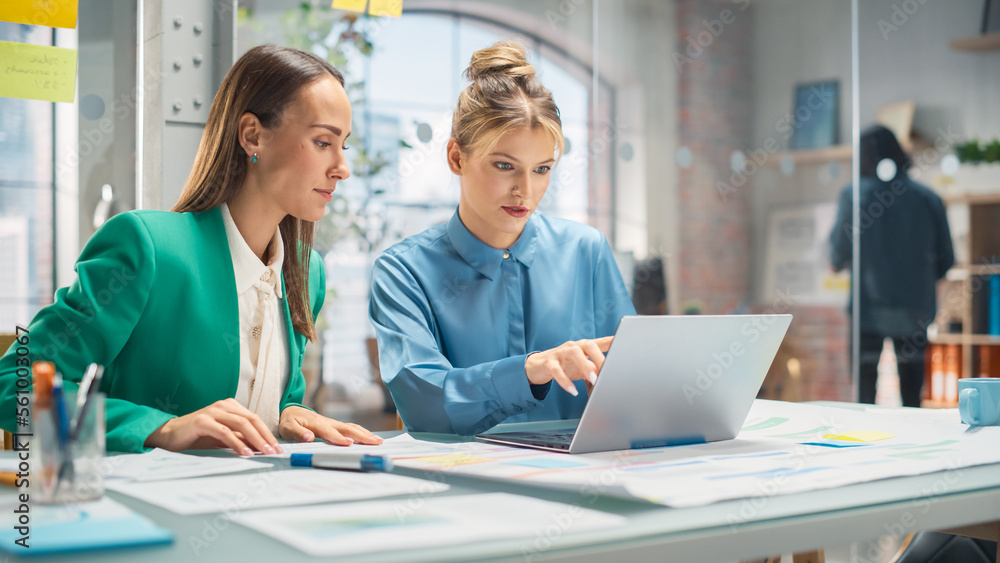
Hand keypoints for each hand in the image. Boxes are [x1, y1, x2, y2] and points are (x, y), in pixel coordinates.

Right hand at [145, 398, 281, 455]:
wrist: (170, 435)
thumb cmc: (198, 436)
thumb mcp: (223, 438)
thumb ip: (240, 439)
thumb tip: (262, 448)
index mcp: (231, 407)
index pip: (255, 419)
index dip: (268, 433)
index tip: (277, 448)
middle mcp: (224, 405)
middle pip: (251, 420)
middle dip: (265, 437)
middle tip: (275, 451)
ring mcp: (213, 411)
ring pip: (241, 424)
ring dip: (255, 439)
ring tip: (264, 452)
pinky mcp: (203, 420)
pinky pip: (225, 432)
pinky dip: (237, 443)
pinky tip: (245, 453)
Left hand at [278, 405, 382, 445]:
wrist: (291, 410)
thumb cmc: (289, 420)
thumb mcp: (287, 427)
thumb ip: (297, 433)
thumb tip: (309, 437)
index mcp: (317, 423)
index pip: (330, 432)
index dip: (339, 438)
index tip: (349, 443)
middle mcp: (328, 422)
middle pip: (347, 429)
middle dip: (362, 436)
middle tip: (375, 443)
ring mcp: (333, 423)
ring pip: (352, 428)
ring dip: (366, 434)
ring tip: (378, 441)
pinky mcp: (336, 426)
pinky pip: (351, 428)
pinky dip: (362, 432)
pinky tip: (370, 437)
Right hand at [525, 336, 612, 396]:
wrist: (538, 366)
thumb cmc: (565, 365)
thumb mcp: (582, 365)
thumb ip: (596, 368)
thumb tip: (612, 378)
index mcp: (583, 346)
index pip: (600, 342)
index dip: (613, 341)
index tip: (625, 342)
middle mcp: (573, 346)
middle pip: (588, 345)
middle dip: (599, 357)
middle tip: (609, 371)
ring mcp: (560, 353)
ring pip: (573, 353)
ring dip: (585, 365)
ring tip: (594, 380)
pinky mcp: (548, 363)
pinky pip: (556, 370)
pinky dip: (565, 381)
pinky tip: (573, 390)